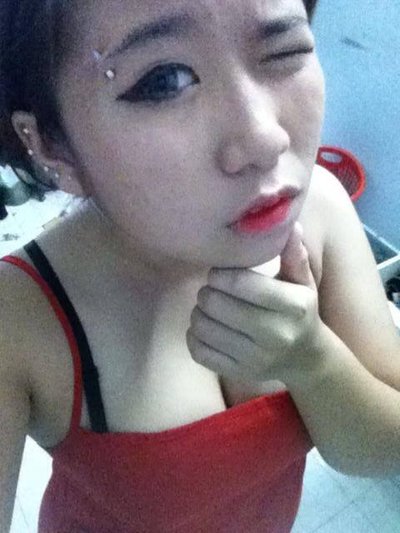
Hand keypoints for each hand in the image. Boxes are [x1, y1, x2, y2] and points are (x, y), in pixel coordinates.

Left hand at [186, 222, 326, 386]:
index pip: (241, 283)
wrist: (305, 359)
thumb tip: (290, 225)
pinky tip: (205, 328)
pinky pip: (200, 352)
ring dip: (198, 312)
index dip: (220, 274)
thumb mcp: (303, 282)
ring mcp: (256, 358)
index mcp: (293, 306)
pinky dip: (194, 336)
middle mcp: (276, 335)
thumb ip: (294, 254)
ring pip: (204, 328)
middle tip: (211, 290)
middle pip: (216, 305)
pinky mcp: (240, 373)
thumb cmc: (300, 311)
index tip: (218, 273)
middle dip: (207, 292)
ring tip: (208, 307)